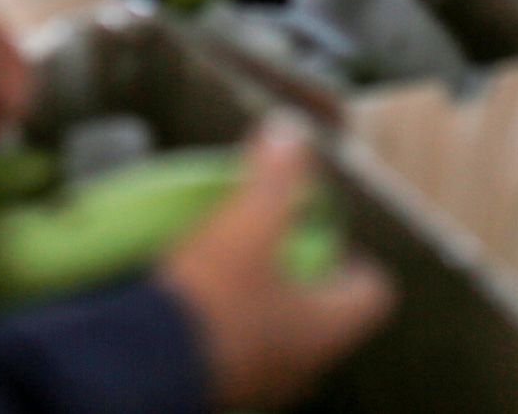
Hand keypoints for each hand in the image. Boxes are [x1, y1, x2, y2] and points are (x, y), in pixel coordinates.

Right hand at [158, 119, 395, 409]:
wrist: (143, 368)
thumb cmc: (212, 298)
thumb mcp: (247, 223)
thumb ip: (275, 176)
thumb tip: (291, 129)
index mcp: (330, 327)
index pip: (374, 291)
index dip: (353, 254)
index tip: (320, 229)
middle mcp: (309, 364)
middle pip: (325, 311)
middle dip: (302, 274)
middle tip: (272, 241)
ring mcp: (268, 383)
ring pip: (283, 334)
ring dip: (265, 302)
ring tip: (231, 268)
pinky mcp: (227, 388)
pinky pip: (243, 352)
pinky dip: (230, 326)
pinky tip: (198, 302)